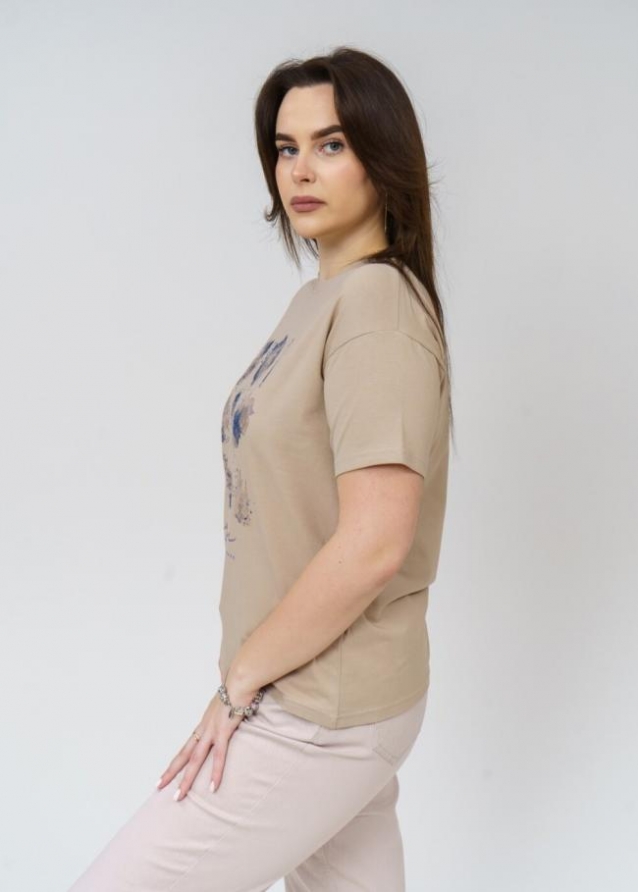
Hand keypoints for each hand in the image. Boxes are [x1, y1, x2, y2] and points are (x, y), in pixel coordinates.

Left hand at [156, 682, 260, 799]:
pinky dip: (216, 772)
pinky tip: (213, 787)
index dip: (175, 762)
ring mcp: (212, 730)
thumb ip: (223, 714)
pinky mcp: (224, 731)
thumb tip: (226, 717)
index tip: (165, 775)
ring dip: (187, 779)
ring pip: (196, 759)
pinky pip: (219, 756)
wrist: (240, 680)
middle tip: (158, 788)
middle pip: (184, 755)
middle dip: (171, 772)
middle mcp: (204, 729)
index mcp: (203, 725)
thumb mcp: (225, 705)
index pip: (186, 747)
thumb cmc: (236, 689)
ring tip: (179, 796)